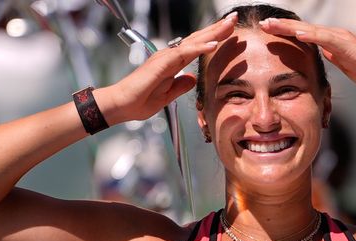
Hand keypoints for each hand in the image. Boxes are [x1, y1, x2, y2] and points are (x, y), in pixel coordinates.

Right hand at [105, 12, 238, 121]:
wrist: (121, 106)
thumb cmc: (139, 101)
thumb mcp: (167, 96)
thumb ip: (180, 86)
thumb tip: (192, 78)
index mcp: (171, 63)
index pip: (196, 46)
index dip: (213, 38)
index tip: (229, 32)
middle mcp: (168, 56)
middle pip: (197, 39)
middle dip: (217, 28)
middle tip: (234, 19)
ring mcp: (164, 58)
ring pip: (193, 42)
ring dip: (212, 33)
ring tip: (229, 25)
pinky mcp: (161, 64)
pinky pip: (184, 54)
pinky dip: (199, 48)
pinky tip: (213, 44)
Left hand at [259, 18, 355, 92]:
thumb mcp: (345, 65)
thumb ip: (333, 57)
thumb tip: (322, 53)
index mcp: (332, 42)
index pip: (304, 35)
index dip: (285, 32)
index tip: (267, 32)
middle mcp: (334, 36)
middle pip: (303, 29)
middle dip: (281, 26)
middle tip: (262, 23)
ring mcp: (341, 38)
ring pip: (310, 30)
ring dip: (289, 27)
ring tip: (271, 25)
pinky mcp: (348, 45)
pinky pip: (326, 38)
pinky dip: (310, 35)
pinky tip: (297, 33)